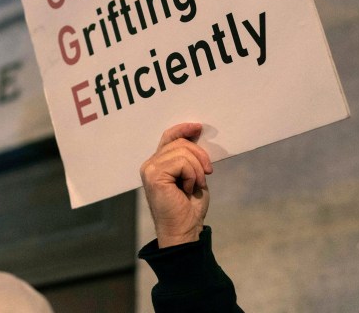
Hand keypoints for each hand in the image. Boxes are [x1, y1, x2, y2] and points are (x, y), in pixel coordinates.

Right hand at [140, 122, 212, 246]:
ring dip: (197, 169)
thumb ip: (190, 158)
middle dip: (200, 155)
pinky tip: (188, 189)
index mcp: (158, 164)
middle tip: (208, 173)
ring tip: (195, 186)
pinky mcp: (154, 175)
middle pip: (180, 142)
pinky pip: (182, 162)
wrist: (184, 231)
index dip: (184, 129)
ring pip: (183, 151)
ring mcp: (150, 169)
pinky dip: (192, 175)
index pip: (169, 137)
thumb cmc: (189, 209)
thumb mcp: (193, 177)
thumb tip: (197, 136)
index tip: (198, 127)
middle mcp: (150, 164)